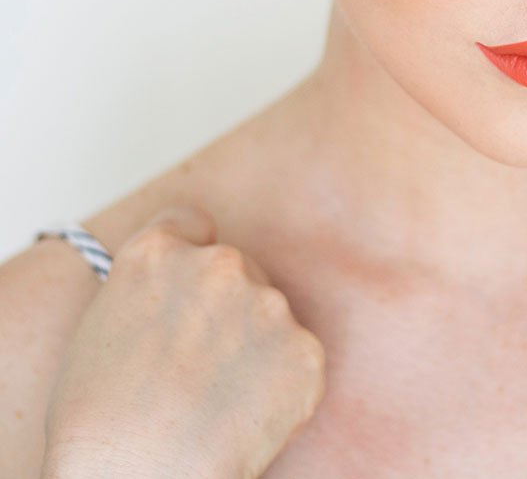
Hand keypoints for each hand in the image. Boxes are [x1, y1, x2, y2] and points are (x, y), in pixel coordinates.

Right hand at [40, 203, 325, 478]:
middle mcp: (218, 264)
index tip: (191, 286)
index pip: (191, 224)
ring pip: (268, 318)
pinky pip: (296, 362)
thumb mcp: (102, 331)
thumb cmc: (97, 429)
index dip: (191, 252)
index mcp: (156, 253)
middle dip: (226, 311)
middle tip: (199, 371)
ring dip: (253, 350)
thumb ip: (151, 293)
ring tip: (213, 407)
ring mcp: (267, 304)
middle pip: (237, 272)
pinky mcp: (303, 350)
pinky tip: (243, 422)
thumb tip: (182, 296)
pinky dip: (279, 389)